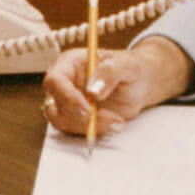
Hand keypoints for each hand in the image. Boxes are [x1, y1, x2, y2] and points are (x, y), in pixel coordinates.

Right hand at [41, 36, 194, 136]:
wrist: (139, 83)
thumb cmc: (130, 68)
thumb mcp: (126, 64)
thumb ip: (110, 72)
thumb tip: (93, 91)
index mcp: (70, 63)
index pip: (55, 80)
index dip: (67, 96)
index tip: (88, 109)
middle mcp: (64, 83)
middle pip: (54, 104)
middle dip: (79, 116)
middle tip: (108, 118)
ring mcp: (68, 102)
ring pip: (62, 121)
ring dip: (87, 127)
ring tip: (116, 121)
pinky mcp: (76, 118)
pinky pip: (75, 130)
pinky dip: (94, 131)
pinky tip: (115, 124)